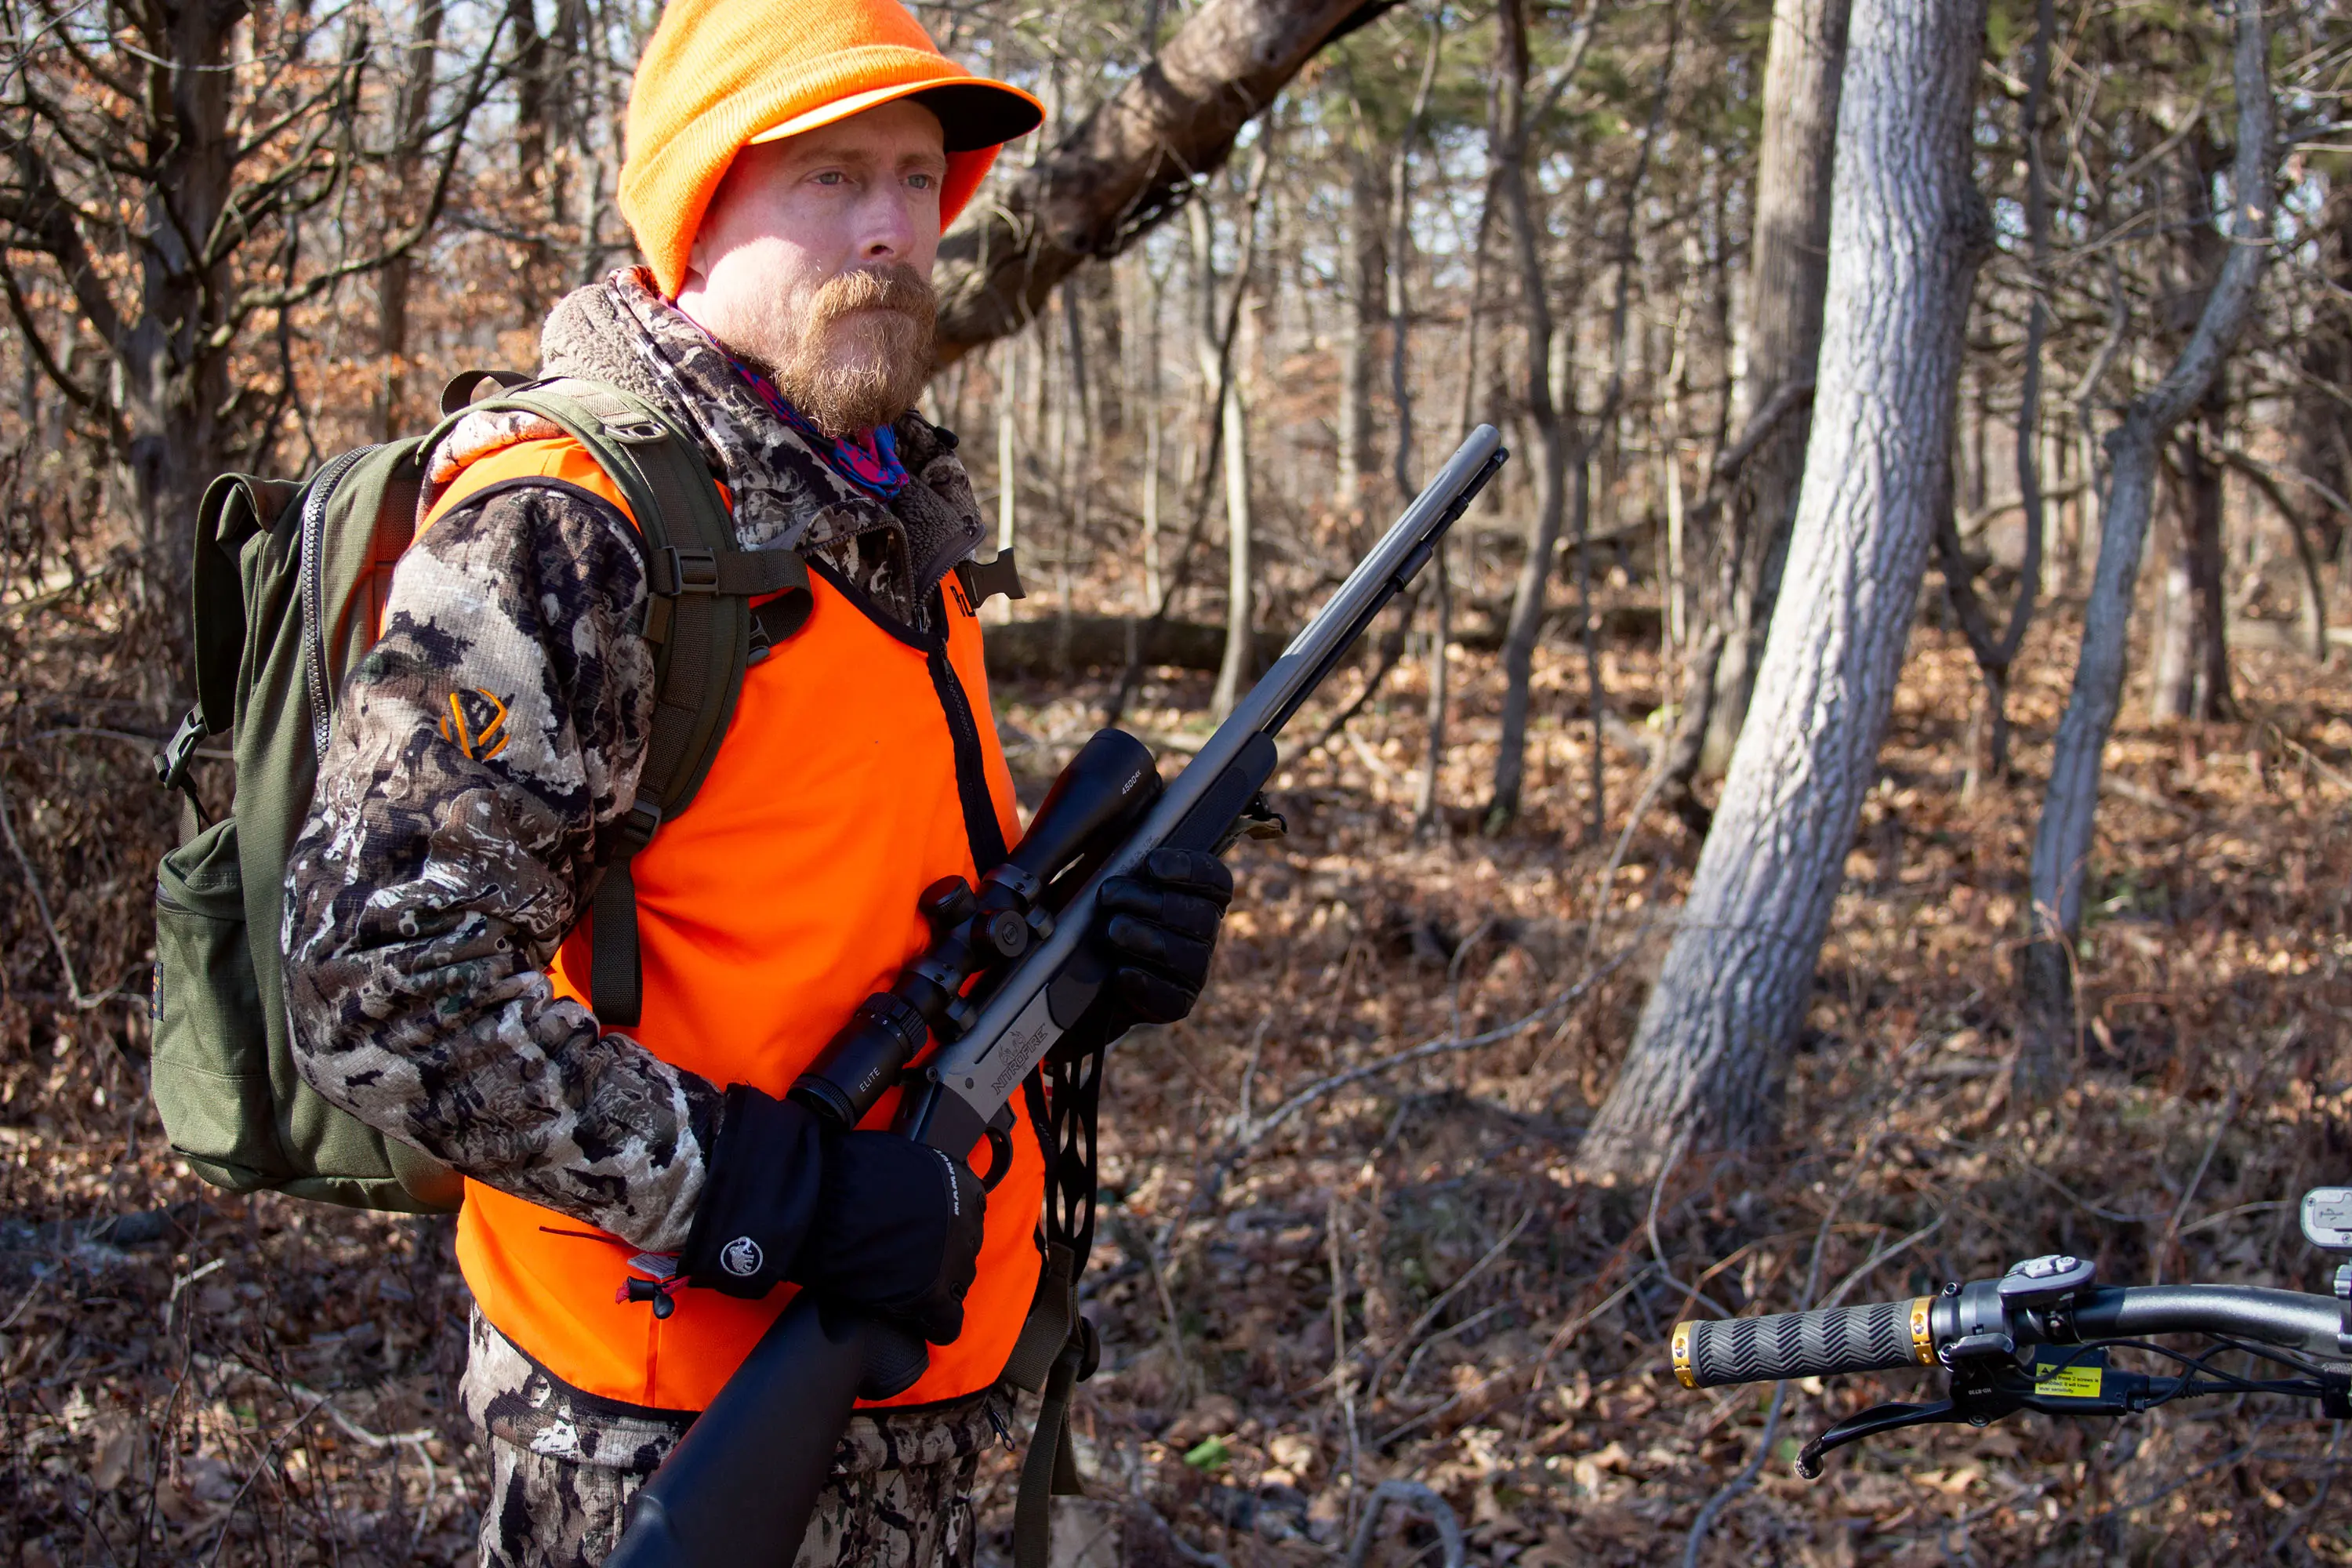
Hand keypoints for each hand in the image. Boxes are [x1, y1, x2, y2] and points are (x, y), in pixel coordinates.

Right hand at [681, 1087, 985, 1343]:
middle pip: (963, 1251)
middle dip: (940, 1258)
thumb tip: (912, 1201)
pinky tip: (917, 1325)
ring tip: (902, 1290)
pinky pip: (947, 1323)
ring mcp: (953, 1260)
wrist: (816, 1203)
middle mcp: (967, 1221)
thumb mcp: (897, 1161)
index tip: (920, 1238)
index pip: (969, 1216)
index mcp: (961, 1185)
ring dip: (935, 1287)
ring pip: (958, 1286)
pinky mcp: (933, 1296)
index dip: (941, 1231)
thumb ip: (919, 1185)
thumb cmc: (842, 1176)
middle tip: (906, 1263)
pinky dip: (933, 1326)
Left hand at [1090, 847, 1233, 1027]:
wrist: (1079, 975)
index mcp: (1197, 897)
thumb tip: (1115, 841)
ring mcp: (1193, 971)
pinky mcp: (1176, 1003)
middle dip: (1153, 902)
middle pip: (1201, 916)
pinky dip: (1145, 983)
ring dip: (1147, 939)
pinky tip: (1120, 973)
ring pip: (1187, 955)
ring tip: (1113, 930)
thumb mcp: (1103, 882)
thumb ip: (1117, 861)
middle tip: (1109, 895)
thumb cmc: (1097, 917)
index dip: (1190, 870)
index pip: (1215, 880)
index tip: (1151, 865)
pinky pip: (1171, 998)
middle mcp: (1202, 934)